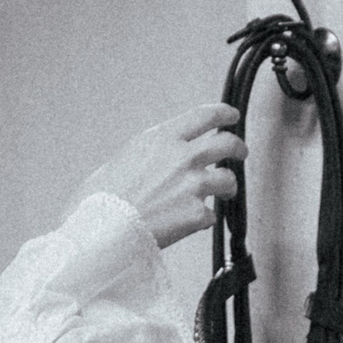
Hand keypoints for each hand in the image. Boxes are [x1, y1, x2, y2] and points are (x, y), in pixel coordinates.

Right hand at [79, 104, 244, 246]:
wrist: (101, 229)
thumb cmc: (102, 198)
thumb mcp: (123, 158)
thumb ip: (150, 154)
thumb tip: (159, 158)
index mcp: (161, 139)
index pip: (204, 116)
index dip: (224, 113)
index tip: (231, 116)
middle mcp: (182, 158)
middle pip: (227, 144)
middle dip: (239, 147)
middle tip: (241, 153)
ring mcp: (193, 186)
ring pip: (228, 179)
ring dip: (228, 187)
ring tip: (224, 193)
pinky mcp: (196, 214)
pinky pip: (210, 215)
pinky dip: (202, 219)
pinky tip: (190, 222)